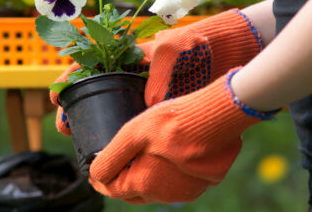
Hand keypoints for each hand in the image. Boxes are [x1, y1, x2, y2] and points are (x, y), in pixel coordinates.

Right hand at [50, 9, 262, 134]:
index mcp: (132, 54)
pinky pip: (135, 117)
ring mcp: (148, 89)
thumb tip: (149, 105)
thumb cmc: (201, 41)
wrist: (232, 50)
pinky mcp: (162, 104)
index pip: (92, 62)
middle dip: (75, 104)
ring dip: (93, 119)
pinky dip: (121, 128)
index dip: (71, 77)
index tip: (57, 95)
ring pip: (112, 105)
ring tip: (81, 137)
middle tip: (65, 126)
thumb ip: (157, 72)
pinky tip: (114, 141)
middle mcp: (136, 73)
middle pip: (95, 87)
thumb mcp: (176, 48)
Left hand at [88, 68, 278, 203]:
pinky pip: (178, 182)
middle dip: (121, 180)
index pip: (113, 189)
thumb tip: (94, 174)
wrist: (218, 115)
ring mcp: (188, 191)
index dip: (100, 179)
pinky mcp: (205, 182)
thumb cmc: (173, 120)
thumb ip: (111, 157)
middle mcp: (166, 195)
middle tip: (113, 164)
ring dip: (146, 177)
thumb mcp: (133, 133)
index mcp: (145, 184)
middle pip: (134, 192)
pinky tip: (166, 155)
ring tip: (139, 157)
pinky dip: (167, 173)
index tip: (93, 169)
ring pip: (157, 189)